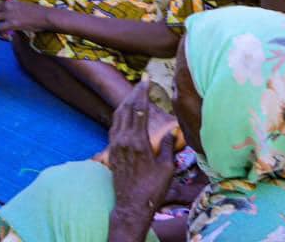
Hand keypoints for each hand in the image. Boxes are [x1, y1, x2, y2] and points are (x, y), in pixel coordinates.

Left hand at [0, 0, 50, 39]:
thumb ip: (14, 11)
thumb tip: (9, 19)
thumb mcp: (23, 7)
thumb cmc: (38, 13)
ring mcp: (9, 14)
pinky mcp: (13, 23)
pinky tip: (6, 38)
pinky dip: (0, 34)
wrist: (46, 16)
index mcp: (9, 2)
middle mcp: (7, 6)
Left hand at [105, 84, 176, 235]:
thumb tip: (173, 130)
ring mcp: (115, 144)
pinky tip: (125, 113)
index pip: (139, 109)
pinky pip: (114, 126)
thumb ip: (170, 147)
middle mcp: (123, 140)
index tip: (147, 80)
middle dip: (134, 93)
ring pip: (117, 116)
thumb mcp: (167, 168)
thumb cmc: (153, 188)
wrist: (131, 205)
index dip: (143, 92)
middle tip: (142, 82)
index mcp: (138, 141)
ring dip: (125, 102)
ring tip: (134, 93)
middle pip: (126, 108)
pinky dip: (120, 114)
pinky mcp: (112, 150)